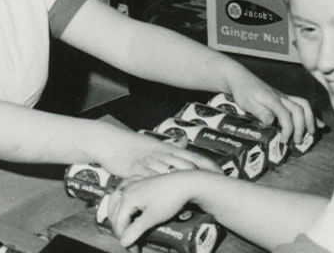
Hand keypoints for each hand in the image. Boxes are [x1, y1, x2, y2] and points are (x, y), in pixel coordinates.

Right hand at [95, 127, 221, 179]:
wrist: (111, 142)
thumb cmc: (133, 144)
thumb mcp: (155, 142)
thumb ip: (171, 144)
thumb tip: (184, 141)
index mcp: (169, 148)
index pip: (194, 156)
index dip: (208, 164)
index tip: (222, 171)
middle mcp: (162, 154)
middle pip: (187, 165)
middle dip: (202, 174)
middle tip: (217, 182)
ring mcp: (150, 162)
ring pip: (171, 172)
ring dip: (185, 181)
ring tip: (198, 190)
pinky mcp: (137, 170)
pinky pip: (151, 178)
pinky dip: (161, 185)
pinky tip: (169, 192)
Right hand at [105, 171, 213, 247]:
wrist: (185, 183)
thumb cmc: (170, 199)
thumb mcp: (152, 217)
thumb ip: (136, 230)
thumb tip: (123, 242)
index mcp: (127, 198)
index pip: (118, 223)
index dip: (124, 238)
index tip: (133, 249)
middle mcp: (127, 189)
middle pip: (115, 213)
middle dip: (120, 230)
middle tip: (130, 242)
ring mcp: (132, 184)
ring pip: (116, 202)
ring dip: (118, 216)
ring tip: (124, 228)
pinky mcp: (139, 182)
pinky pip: (124, 193)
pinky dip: (122, 203)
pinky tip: (126, 208)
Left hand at [224, 71, 316, 146]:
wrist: (241, 78)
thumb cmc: (243, 91)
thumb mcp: (247, 102)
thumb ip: (259, 111)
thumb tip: (271, 121)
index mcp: (272, 100)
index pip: (285, 115)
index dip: (288, 129)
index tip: (284, 140)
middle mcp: (282, 97)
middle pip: (299, 110)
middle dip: (302, 127)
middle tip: (298, 141)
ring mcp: (285, 97)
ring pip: (303, 105)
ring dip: (310, 119)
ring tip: (312, 133)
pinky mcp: (285, 98)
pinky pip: (302, 104)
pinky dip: (311, 114)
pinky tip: (318, 122)